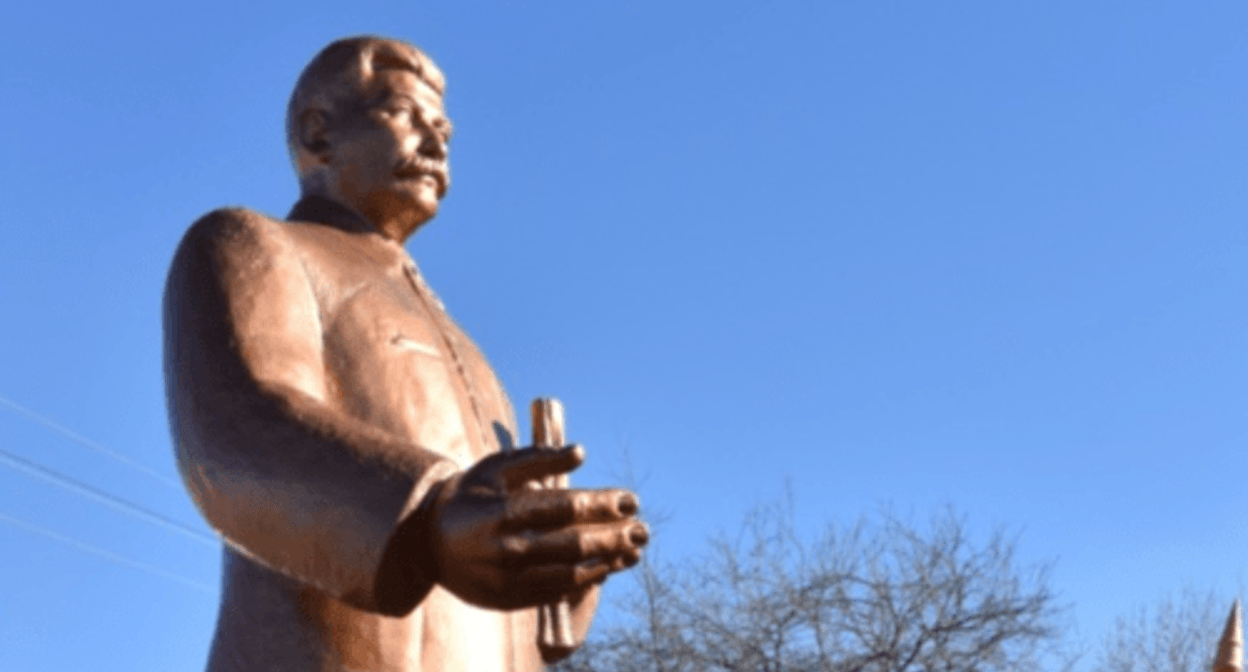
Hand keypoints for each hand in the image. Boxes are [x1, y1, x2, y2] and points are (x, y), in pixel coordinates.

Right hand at [426, 445, 646, 609]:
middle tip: (643, 530)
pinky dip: (584, 581)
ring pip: (568, 574)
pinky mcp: (508, 600)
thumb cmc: (470, 495)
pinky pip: (554, 592)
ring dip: (606, 562)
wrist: (424, 539)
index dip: (602, 504)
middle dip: (613, 537)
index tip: (631, 499)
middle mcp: (506, 548)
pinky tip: (605, 568)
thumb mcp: (496, 467)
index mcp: (503, 511)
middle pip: (573, 544)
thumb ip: (539, 459)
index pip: (564, 508)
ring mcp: (507, 578)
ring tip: (634, 551)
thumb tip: (582, 452)